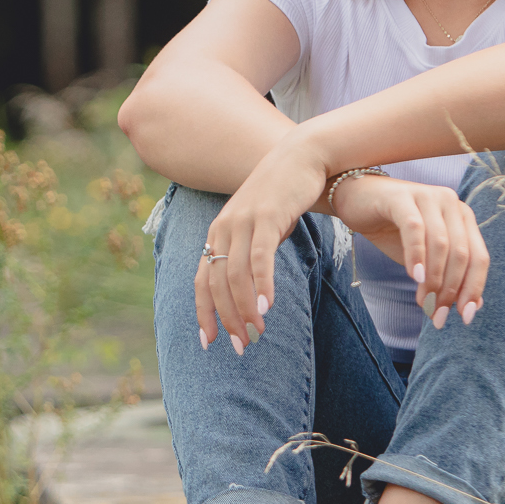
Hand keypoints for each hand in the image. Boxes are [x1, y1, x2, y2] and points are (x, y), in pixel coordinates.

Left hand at [194, 136, 328, 354]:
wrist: (302, 157)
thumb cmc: (282, 197)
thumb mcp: (259, 228)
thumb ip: (249, 255)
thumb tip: (249, 291)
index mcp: (217, 234)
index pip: (202, 281)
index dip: (204, 313)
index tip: (209, 343)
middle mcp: (223, 228)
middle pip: (217, 283)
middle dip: (227, 319)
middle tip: (242, 346)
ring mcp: (242, 221)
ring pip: (236, 274)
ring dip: (245, 308)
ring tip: (257, 332)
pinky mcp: (266, 217)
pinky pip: (259, 257)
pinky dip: (262, 284)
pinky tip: (268, 306)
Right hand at [329, 175, 487, 329]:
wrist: (357, 201)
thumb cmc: (394, 230)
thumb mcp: (425, 258)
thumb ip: (449, 276)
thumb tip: (475, 306)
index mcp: (463, 217)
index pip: (479, 257)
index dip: (473, 289)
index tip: (464, 317)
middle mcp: (451, 203)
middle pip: (461, 254)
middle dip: (450, 290)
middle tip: (435, 315)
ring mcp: (428, 196)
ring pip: (440, 244)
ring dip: (433, 279)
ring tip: (422, 302)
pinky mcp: (401, 197)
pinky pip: (414, 229)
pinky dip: (416, 255)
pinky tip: (414, 276)